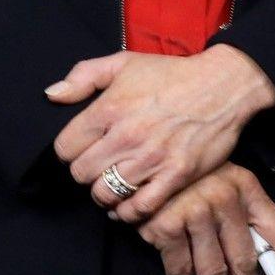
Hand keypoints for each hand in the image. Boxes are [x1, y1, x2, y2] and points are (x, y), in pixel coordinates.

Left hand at [45, 46, 274, 222]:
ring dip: (105, 193)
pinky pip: (139, 209)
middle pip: (82, 175)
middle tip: (98, 167)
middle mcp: (126, 137)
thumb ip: (83, 76)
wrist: (222, 85)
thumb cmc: (171, 74)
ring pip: (106, 195)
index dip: (70, 151)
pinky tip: (129, 203)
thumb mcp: (124, 62)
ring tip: (112, 185)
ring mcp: (151, 159)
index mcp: (109, 109)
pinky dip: (129, 212)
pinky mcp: (175, 177)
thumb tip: (52, 95)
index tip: (81, 149)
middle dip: (86, 173)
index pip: (65, 149)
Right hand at [134, 160, 274, 274]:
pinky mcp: (167, 225)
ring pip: (212, 272)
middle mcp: (224, 198)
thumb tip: (265, 266)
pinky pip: (180, 270)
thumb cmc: (193, 178)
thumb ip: (246, 215)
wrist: (147, 161)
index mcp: (246, 187)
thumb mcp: (226, 184)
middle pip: (244, 261)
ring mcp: (195, 212)